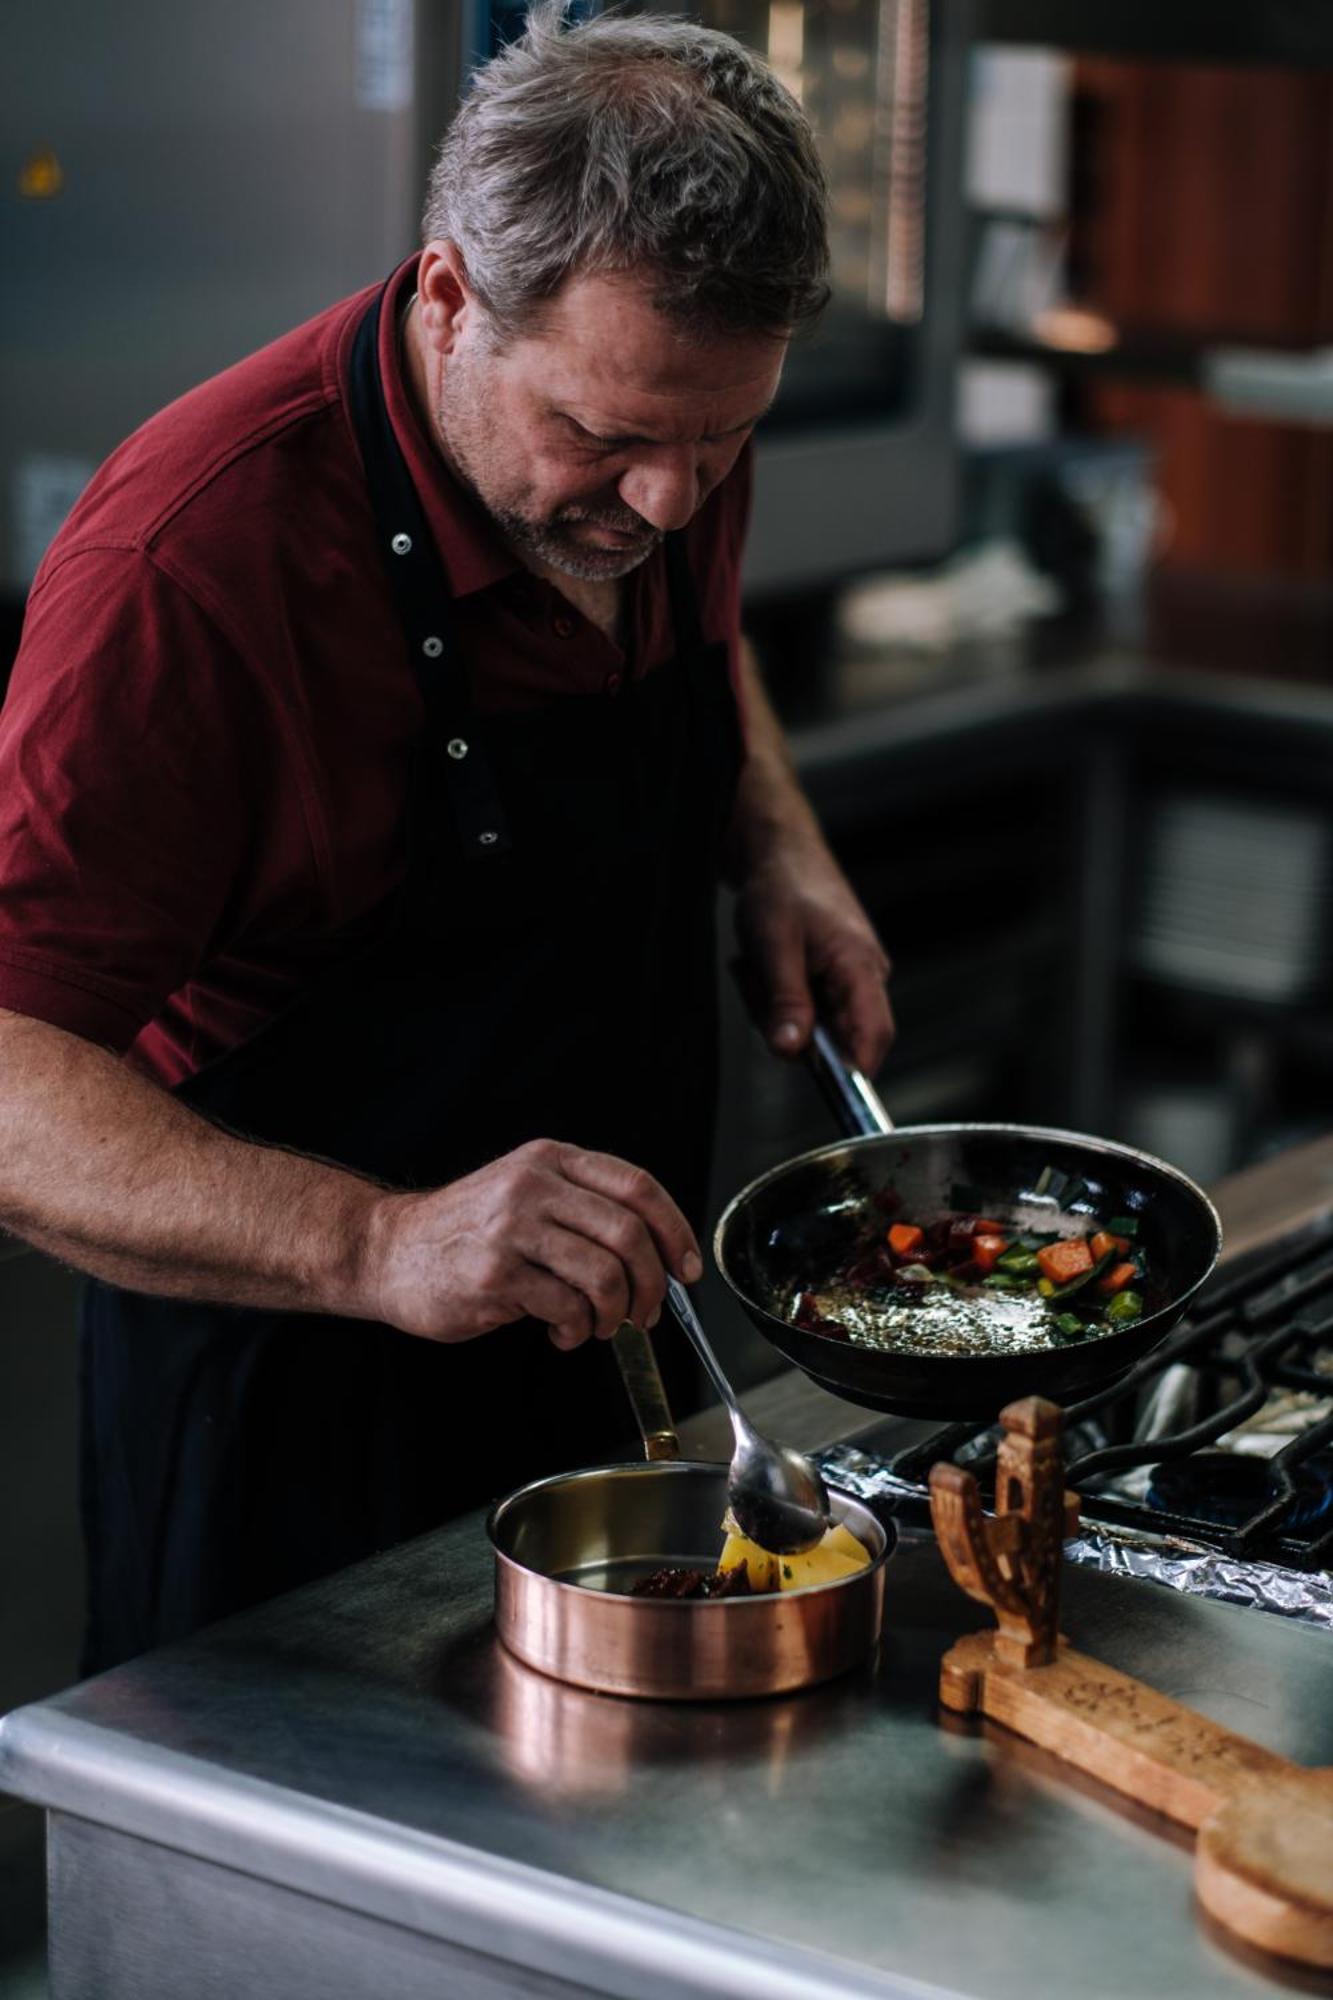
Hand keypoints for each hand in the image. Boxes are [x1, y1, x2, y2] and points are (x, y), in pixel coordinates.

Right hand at [363, 1139, 700, 1351]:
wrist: (388, 1250)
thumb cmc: (466, 1231)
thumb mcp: (525, 1193)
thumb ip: (583, 1209)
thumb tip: (657, 1258)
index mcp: (551, 1161)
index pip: (638, 1187)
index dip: (676, 1231)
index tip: (687, 1269)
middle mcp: (533, 1186)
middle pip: (629, 1234)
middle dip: (650, 1284)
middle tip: (645, 1312)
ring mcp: (512, 1229)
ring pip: (604, 1276)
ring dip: (614, 1314)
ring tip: (597, 1326)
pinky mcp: (495, 1275)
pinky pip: (566, 1308)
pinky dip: (577, 1331)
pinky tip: (562, 1332)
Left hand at [734, 830, 893, 1076]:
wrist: (779, 854)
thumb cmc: (781, 888)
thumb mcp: (774, 945)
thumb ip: (785, 1000)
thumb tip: (792, 1051)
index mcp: (861, 966)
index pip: (874, 1036)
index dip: (853, 1070)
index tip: (819, 1080)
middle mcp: (865, 976)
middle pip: (837, 1038)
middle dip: (791, 1026)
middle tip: (759, 986)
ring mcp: (849, 978)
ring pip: (815, 1026)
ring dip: (777, 1008)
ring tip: (758, 967)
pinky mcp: (831, 978)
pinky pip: (806, 1009)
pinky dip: (779, 997)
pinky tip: (765, 968)